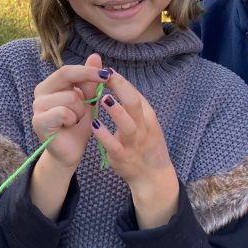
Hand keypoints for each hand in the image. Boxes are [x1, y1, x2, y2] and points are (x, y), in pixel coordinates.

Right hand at [28, 54, 105, 219]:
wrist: (71, 151)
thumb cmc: (78, 124)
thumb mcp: (88, 99)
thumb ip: (90, 79)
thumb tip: (95, 55)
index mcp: (50, 84)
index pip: (68, 69)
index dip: (88, 71)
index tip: (107, 75)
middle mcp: (40, 92)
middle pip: (66, 76)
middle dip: (86, 88)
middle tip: (93, 101)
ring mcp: (37, 107)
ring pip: (70, 97)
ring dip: (80, 111)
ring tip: (75, 120)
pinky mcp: (38, 122)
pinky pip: (63, 112)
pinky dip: (72, 120)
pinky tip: (69, 126)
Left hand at [92, 71, 179, 228]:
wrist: (153, 177)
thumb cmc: (145, 144)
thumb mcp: (143, 122)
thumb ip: (130, 103)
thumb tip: (114, 79)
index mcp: (147, 116)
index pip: (135, 94)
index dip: (121, 82)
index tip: (107, 70)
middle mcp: (143, 128)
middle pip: (135, 104)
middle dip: (121, 88)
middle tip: (106, 75)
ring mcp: (133, 143)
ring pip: (128, 125)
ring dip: (116, 111)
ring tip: (104, 98)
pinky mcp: (122, 158)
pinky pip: (113, 146)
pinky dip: (104, 136)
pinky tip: (94, 126)